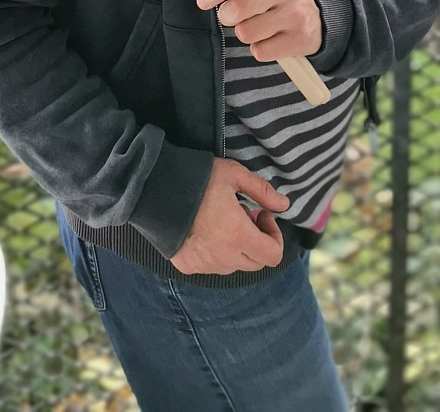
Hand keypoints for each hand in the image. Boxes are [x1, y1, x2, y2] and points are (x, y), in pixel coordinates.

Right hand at [170, 159, 289, 274]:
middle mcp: (223, 257)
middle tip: (245, 216)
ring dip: (237, 248)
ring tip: (223, 222)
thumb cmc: (198, 179)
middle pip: (255, 262)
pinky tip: (205, 230)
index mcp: (238, 235)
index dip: (274, 235)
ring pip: (233, 265)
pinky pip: (211, 266)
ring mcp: (204, 264)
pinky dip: (216, 253)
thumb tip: (284, 205)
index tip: (261, 214)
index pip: (272, 255)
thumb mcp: (233, 174)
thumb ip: (262, 191)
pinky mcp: (187, 266)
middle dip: (257, 240)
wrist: (155, 189)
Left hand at [196, 0, 322, 61]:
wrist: (318, 13)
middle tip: (232, 15)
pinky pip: (260, 52)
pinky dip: (259, 48)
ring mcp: (294, 14)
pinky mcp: (299, 39)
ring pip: (246, 32)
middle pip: (238, 8)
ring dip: (244, 32)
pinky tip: (270, 38)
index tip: (203, 1)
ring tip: (256, 25)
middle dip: (227, 16)